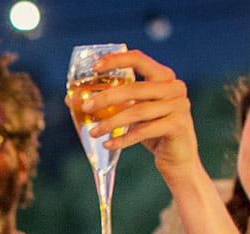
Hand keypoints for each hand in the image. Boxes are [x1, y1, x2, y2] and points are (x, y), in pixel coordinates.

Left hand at [70, 50, 198, 171]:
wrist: (178, 159)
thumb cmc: (152, 131)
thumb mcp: (133, 112)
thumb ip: (112, 103)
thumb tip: (71, 99)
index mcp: (165, 76)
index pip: (139, 59)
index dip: (116, 60)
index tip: (95, 68)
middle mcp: (175, 87)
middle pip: (134, 88)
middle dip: (106, 98)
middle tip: (86, 107)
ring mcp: (179, 106)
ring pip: (138, 111)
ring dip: (111, 122)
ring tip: (93, 132)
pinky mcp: (178, 126)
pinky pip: (144, 131)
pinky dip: (123, 139)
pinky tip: (108, 144)